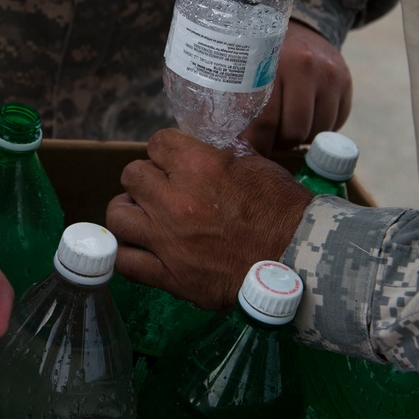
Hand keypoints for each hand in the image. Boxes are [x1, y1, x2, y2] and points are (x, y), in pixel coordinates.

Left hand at [105, 129, 312, 309]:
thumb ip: (217, 154)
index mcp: (199, 167)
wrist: (299, 260)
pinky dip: (126, 253)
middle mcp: (176, 201)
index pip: (157, 143)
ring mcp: (169, 240)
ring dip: (128, 210)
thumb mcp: (254, 164)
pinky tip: (138, 247)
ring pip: (119, 215)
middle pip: (132, 175)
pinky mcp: (170, 275)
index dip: (164, 151)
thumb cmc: (284, 210)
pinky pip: (126, 262)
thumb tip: (199, 148)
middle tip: (158, 187)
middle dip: (145, 178)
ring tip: (140, 214)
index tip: (171, 160)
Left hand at [242, 19, 351, 155]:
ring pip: (315, 132)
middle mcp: (304, 67)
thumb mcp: (246, 67)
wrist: (301, 26)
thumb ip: (238, 99)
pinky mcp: (346, 83)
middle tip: (267, 141)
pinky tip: (305, 119)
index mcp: (271, 64)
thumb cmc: (264, 54)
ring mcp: (329, 75)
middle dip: (278, 143)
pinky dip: (317, 130)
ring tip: (284, 129)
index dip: (257, 145)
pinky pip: (333, 125)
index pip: (265, 120)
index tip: (248, 156)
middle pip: (293, 130)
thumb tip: (227, 143)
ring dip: (298, 139)